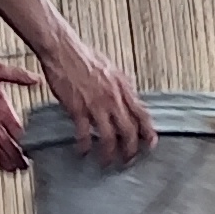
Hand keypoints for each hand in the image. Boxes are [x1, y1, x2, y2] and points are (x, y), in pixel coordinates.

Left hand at [0, 48, 40, 169]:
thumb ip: (18, 76)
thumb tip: (38, 79)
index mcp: (3, 108)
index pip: (18, 129)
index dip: (27, 140)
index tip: (36, 150)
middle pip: (9, 143)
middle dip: (17, 154)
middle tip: (27, 166)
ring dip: (5, 158)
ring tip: (16, 169)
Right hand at [41, 44, 151, 165]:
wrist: (63, 50)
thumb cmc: (84, 58)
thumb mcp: (111, 70)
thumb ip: (121, 88)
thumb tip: (128, 100)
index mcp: (123, 88)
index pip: (143, 115)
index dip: (149, 133)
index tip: (151, 145)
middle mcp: (113, 98)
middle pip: (129, 131)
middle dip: (130, 151)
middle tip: (127, 161)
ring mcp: (97, 105)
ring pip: (109, 138)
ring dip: (109, 154)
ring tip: (106, 163)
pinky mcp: (78, 109)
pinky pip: (85, 134)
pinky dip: (85, 146)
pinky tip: (82, 151)